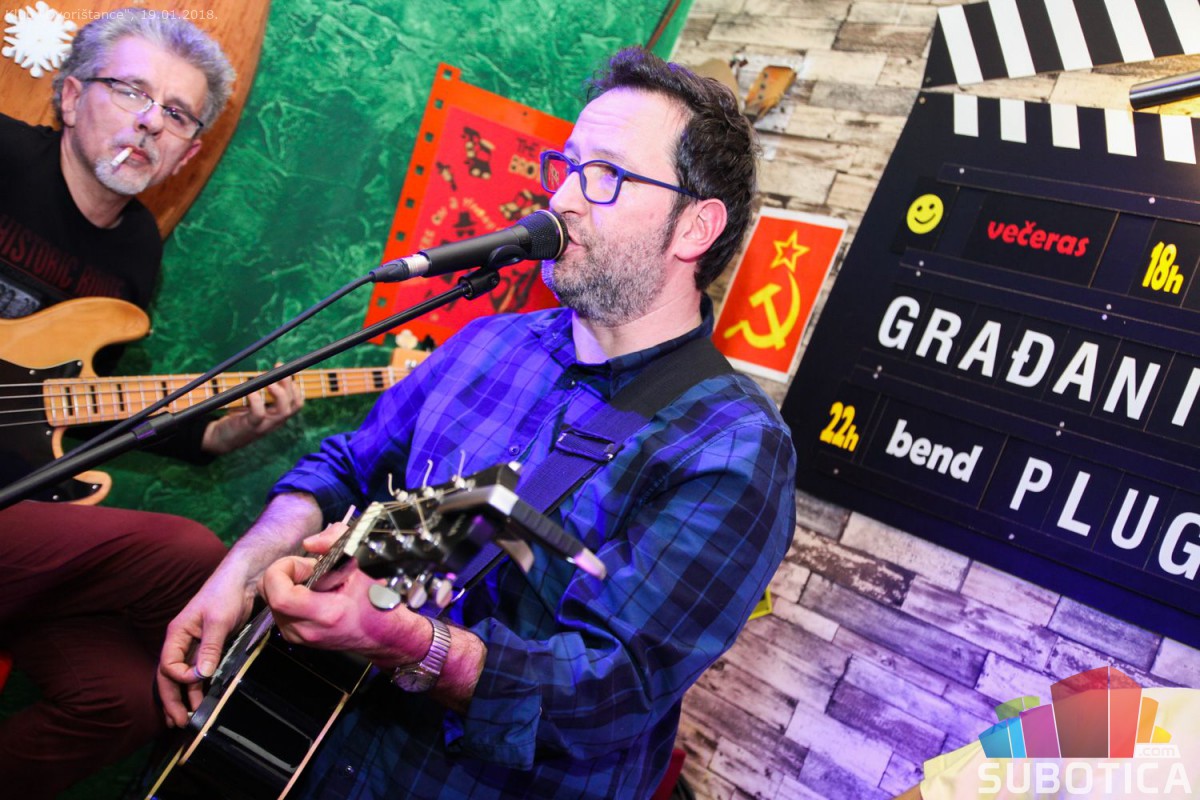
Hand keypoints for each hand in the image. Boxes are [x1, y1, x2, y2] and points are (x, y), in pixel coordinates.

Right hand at [156, 560, 257, 726]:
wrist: (243, 579)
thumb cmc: (226, 594)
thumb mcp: (218, 621)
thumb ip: (209, 647)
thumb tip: (200, 675)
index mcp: (176, 634)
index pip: (168, 665)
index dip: (179, 678)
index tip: (198, 681)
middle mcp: (181, 641)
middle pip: (168, 676)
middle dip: (172, 700)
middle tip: (180, 722)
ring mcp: (193, 645)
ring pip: (182, 677)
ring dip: (183, 698)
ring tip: (186, 720)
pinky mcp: (208, 647)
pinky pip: (197, 672)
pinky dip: (196, 688)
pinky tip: (200, 701)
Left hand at [201, 371, 303, 454]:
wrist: (221, 439)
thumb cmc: (237, 419)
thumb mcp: (252, 406)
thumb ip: (261, 394)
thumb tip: (264, 374)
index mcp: (278, 416)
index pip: (296, 403)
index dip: (294, 386)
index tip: (284, 370)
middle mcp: (276, 421)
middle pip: (294, 404)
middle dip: (289, 384)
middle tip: (279, 368)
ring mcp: (265, 425)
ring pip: (283, 411)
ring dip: (279, 393)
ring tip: (269, 382)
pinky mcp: (251, 426)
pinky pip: (259, 414)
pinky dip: (256, 400)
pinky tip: (250, 392)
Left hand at [260, 551, 432, 668]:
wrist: (382, 634)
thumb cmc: (375, 603)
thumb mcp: (360, 568)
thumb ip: (335, 545)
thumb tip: (310, 542)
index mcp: (324, 614)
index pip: (279, 594)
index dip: (284, 569)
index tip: (306, 563)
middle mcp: (305, 629)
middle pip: (268, 592)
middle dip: (286, 571)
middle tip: (311, 569)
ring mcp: (297, 636)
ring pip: (270, 598)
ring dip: (287, 582)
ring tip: (314, 581)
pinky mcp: (294, 636)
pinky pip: (277, 608)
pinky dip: (288, 593)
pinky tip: (311, 593)